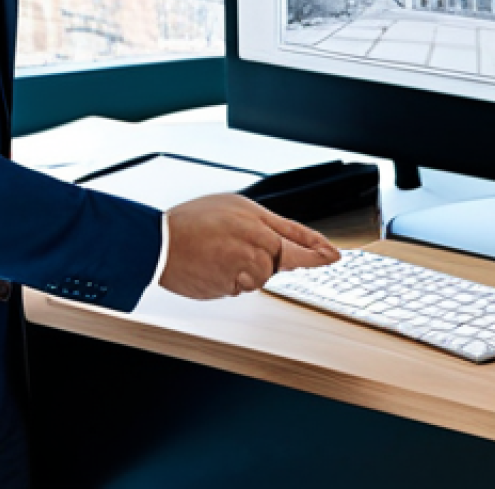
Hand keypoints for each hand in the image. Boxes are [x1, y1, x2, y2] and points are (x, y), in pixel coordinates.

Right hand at [158, 193, 340, 299]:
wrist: (161, 243)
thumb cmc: (191, 223)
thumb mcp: (231, 207)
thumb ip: (262, 224)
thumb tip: (283, 244)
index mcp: (256, 219)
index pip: (297, 236)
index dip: (318, 247)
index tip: (334, 255)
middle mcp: (255, 243)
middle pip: (282, 260)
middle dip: (268, 258)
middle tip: (245, 250)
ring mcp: (244, 267)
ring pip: (261, 276)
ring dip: (246, 269)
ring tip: (218, 253)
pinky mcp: (231, 287)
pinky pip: (241, 287)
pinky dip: (230, 279)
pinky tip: (212, 265)